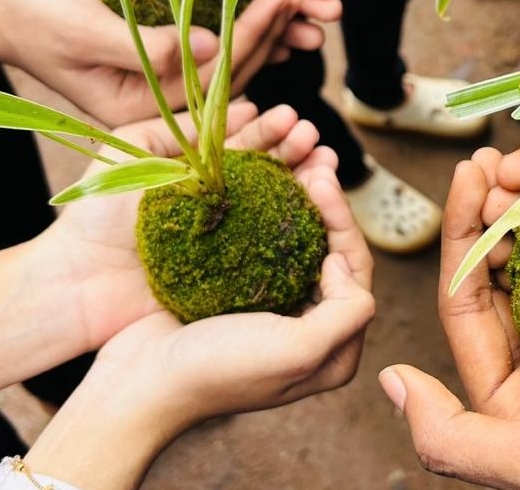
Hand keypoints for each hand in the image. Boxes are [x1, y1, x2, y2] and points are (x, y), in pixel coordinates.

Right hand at [0, 0, 324, 122]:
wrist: (3, 13)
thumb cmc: (33, 16)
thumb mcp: (83, 29)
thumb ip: (146, 45)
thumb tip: (212, 47)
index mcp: (138, 109)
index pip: (213, 74)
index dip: (254, 31)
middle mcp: (157, 105)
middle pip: (232, 70)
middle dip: (273, 28)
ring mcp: (162, 87)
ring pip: (230, 60)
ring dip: (268, 27)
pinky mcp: (162, 63)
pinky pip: (216, 47)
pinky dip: (246, 23)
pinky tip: (272, 3)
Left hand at [2, 100, 344, 386]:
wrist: (77, 281)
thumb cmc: (96, 212)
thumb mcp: (135, 146)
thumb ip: (184, 124)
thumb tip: (243, 108)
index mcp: (199, 168)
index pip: (245, 141)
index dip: (271, 128)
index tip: (292, 116)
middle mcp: (220, 199)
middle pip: (269, 167)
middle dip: (295, 149)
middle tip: (313, 136)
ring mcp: (230, 234)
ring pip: (278, 200)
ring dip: (304, 178)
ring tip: (324, 160)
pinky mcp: (235, 268)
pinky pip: (272, 242)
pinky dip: (297, 221)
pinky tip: (316, 203)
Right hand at [20, 110, 374, 489]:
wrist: (135, 385)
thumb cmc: (216, 371)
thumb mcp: (298, 352)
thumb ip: (347, 314)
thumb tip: (342, 265)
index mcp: (333, 349)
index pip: (356, 271)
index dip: (345, 224)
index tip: (322, 187)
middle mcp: (308, 328)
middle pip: (330, 251)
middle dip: (327, 205)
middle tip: (315, 163)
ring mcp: (271, 309)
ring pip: (299, 242)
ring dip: (301, 202)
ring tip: (298, 164)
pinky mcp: (236, 293)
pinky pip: (262, 243)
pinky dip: (267, 212)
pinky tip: (263, 184)